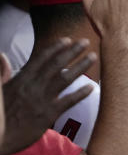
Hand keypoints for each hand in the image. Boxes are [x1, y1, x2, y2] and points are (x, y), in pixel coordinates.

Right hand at [1, 38, 95, 154]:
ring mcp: (41, 100)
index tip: (67, 40)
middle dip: (72, 52)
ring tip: (93, 57)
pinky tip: (92, 86)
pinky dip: (80, 93)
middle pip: (56, 65)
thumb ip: (3, 73)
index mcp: (20, 80)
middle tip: (86, 42)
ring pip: (64, 78)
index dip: (55, 48)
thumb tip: (3, 56)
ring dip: (80, 66)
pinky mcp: (48, 115)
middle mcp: (32, 86)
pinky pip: (67, 101)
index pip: (40, 59)